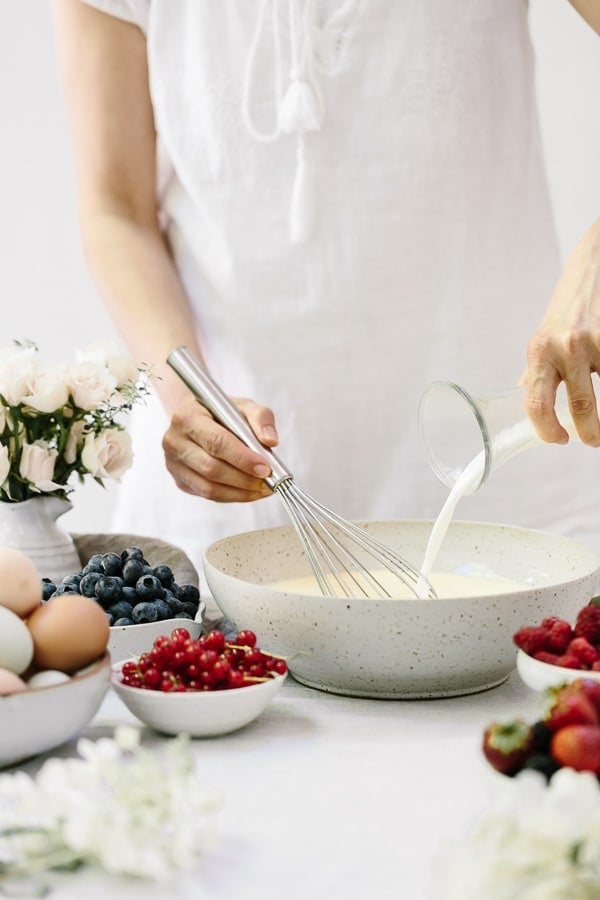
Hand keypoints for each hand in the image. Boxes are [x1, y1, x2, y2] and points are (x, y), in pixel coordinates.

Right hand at [162, 395, 278, 501]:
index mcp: (187, 416)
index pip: (216, 442)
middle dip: (244, 478)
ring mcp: (174, 464)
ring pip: (209, 487)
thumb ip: (260, 418)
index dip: (242, 458)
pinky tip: (251, 491)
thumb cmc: (222, 413)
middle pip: (211, 468)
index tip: (265, 468)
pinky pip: (209, 495)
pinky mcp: (180, 480)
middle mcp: (174, 441)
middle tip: (269, 480)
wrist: (198, 419)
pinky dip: (233, 496)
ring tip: (263, 488)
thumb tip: (270, 441)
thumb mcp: (243, 406)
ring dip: (241, 492)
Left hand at [524, 218, 599, 445]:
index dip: (546, 430)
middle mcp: (566, 346)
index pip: (536, 402)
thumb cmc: (568, 310)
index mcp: (540, 352)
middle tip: (593, 439)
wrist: (593, 267)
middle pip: (580, 406)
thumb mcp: (543, 340)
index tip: (558, 440)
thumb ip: (538, 372)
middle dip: (590, 432)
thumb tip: (526, 400)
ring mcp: (597, 341)